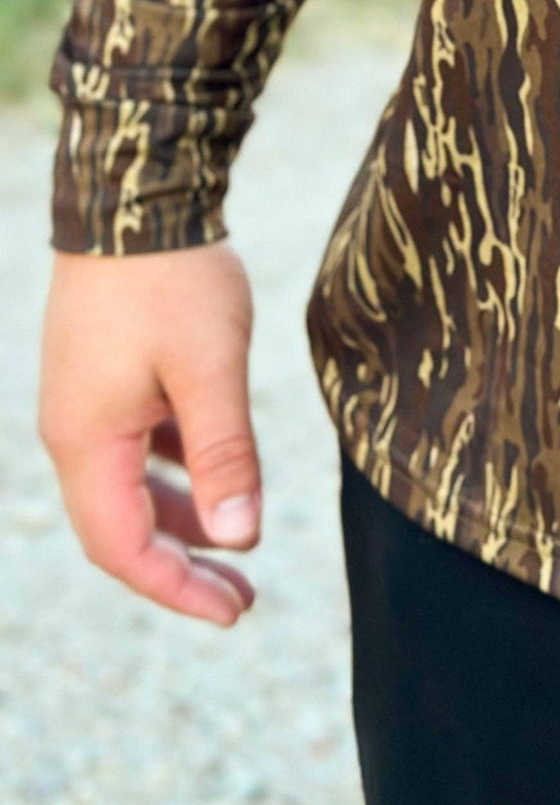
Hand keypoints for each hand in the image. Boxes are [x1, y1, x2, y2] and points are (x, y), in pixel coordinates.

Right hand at [38, 240, 261, 627]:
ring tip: (235, 544)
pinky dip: (170, 472)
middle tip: (242, 596)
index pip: (124, 549)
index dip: (177, 588)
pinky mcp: (101, 374)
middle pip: (119, 528)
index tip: (234, 610)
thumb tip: (238, 537)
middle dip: (180, 566)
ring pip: (127, 487)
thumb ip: (224, 454)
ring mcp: (83, 402)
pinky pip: (132, 446)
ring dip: (178, 518)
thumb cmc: (173, 279)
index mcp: (88, 443)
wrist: (134, 193)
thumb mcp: (211, 369)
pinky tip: (212, 472)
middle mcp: (73, 432)